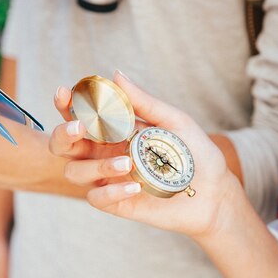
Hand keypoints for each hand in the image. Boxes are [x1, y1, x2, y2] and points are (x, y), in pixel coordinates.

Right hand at [50, 71, 234, 238]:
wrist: (214, 192)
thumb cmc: (194, 153)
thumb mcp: (173, 122)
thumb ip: (144, 103)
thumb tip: (116, 74)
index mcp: (113, 131)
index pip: (79, 116)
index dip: (65, 105)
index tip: (64, 92)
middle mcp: (104, 154)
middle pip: (63, 146)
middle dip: (63, 134)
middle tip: (80, 127)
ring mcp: (108, 179)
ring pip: (75, 173)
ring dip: (95, 166)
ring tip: (126, 163)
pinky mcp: (117, 203)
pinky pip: (96, 199)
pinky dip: (111, 192)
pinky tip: (135, 186)